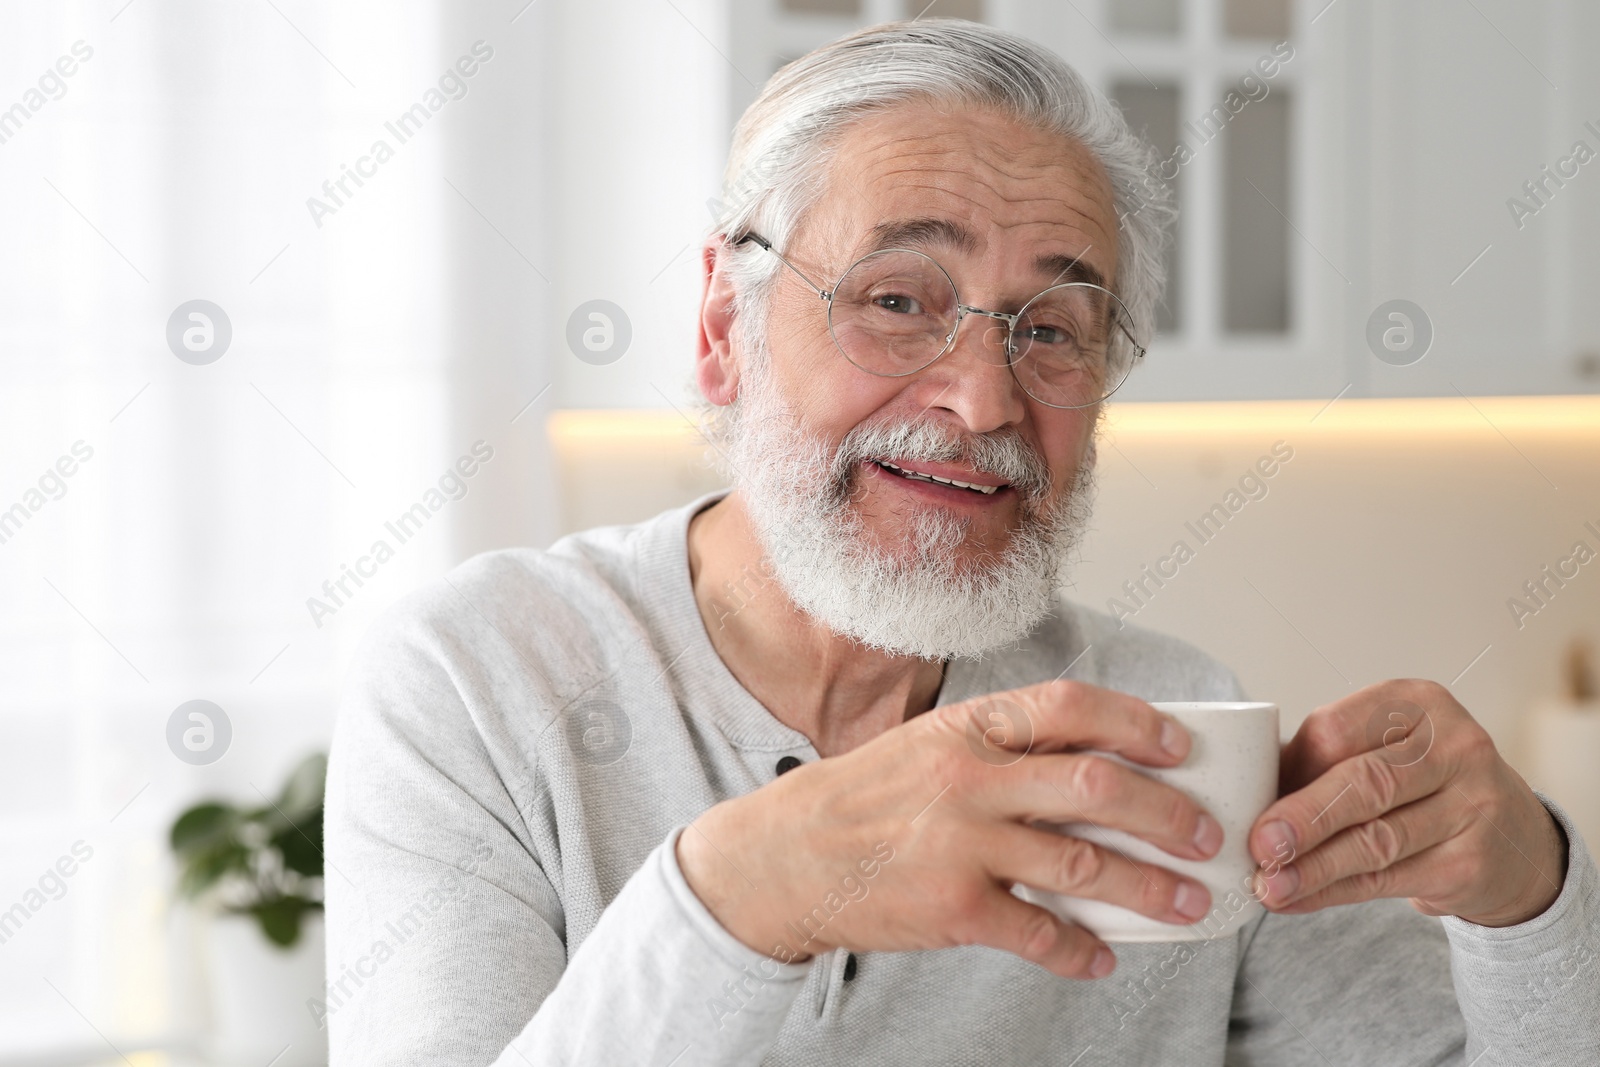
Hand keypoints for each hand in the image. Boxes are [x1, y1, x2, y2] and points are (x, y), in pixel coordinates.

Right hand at [676, 680, 1225, 980]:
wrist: (784, 857)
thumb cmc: (863, 799)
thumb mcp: (928, 747)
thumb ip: (1001, 750)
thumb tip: (1094, 763)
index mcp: (968, 729)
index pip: (1070, 706)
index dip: (1137, 722)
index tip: (1182, 745)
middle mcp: (969, 778)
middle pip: (1096, 785)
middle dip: (1166, 813)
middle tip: (1207, 836)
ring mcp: (961, 844)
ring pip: (1083, 863)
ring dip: (1149, 887)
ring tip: (1188, 904)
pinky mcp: (952, 908)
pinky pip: (1038, 932)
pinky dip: (1079, 950)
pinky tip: (1102, 957)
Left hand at [1249, 679, 1568, 926]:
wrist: (1511, 839)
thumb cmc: (1419, 784)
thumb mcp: (1383, 749)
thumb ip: (1321, 761)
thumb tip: (1242, 793)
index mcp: (1418, 703)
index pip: (1338, 729)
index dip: (1291, 766)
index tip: (1251, 795)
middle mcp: (1455, 748)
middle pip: (1364, 784)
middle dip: (1303, 818)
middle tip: (1258, 844)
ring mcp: (1473, 806)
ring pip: (1375, 841)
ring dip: (1312, 867)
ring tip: (1267, 883)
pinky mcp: (1472, 863)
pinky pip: (1386, 881)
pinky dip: (1332, 892)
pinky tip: (1296, 898)